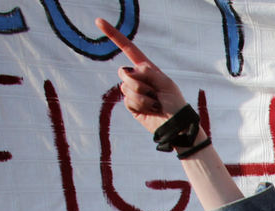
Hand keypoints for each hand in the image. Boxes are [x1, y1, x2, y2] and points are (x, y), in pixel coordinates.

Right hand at [96, 18, 189, 134]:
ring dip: (142, 97)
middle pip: (125, 72)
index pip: (128, 48)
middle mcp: (139, 78)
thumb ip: (149, 72)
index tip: (99, 22)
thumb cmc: (175, 103)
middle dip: (139, 83)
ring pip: (126, 87)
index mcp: (148, 68)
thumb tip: (132, 70)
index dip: (114, 35)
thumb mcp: (166, 83)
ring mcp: (133, 92)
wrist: (175, 125)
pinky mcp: (131, 105)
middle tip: (155, 93)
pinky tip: (150, 110)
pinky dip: (140, 105)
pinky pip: (128, 100)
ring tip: (155, 104)